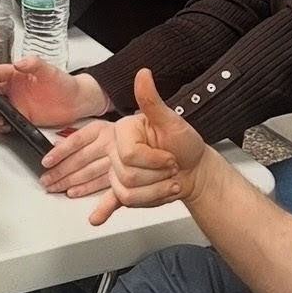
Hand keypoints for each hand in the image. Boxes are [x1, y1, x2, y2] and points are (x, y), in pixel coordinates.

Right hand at [0, 58, 107, 125]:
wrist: (77, 102)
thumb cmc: (64, 83)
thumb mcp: (50, 70)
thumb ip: (34, 64)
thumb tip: (19, 63)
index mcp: (16, 74)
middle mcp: (14, 88)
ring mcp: (16, 103)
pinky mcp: (21, 117)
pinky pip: (5, 121)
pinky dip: (1, 125)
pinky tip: (5, 125)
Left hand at [41, 117, 115, 194]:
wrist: (144, 139)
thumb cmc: (117, 135)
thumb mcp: (97, 130)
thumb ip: (77, 139)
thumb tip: (56, 146)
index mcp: (99, 129)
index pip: (75, 141)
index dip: (59, 152)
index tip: (46, 162)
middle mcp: (109, 142)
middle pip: (80, 158)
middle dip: (60, 171)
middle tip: (46, 180)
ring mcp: (117, 158)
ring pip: (88, 172)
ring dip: (69, 182)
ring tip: (54, 187)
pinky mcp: (122, 173)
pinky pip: (100, 183)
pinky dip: (85, 188)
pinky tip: (72, 192)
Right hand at [91, 68, 209, 226]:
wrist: (195, 169)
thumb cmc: (185, 144)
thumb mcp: (172, 121)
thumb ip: (151, 100)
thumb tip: (143, 74)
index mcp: (124, 131)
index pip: (129, 155)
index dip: (154, 160)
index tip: (170, 157)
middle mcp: (117, 151)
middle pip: (127, 176)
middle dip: (157, 177)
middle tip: (171, 167)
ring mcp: (119, 171)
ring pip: (127, 193)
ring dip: (155, 193)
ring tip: (167, 182)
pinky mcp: (125, 188)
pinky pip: (110, 199)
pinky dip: (103, 210)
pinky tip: (97, 217)